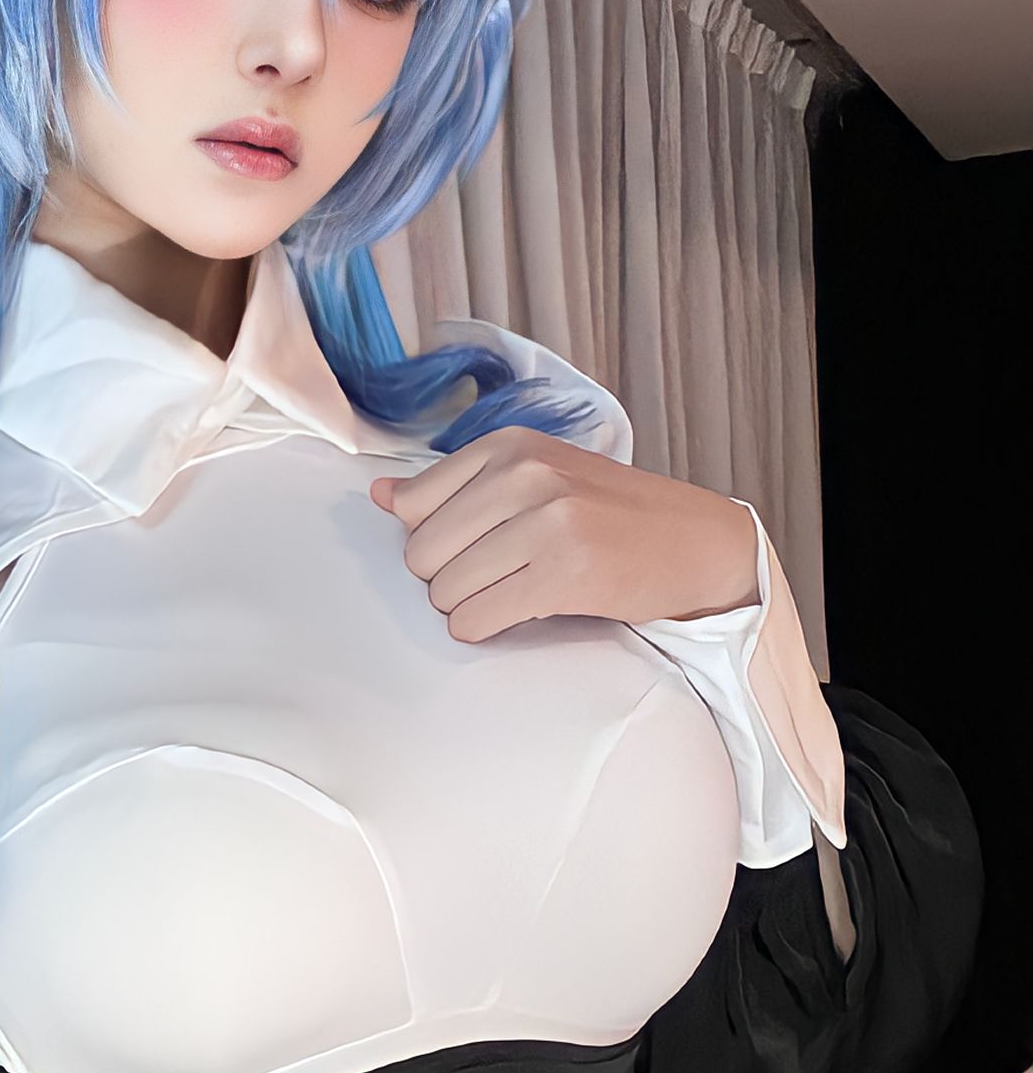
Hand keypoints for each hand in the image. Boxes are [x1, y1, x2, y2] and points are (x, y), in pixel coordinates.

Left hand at [369, 428, 759, 643]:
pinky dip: (482, 626)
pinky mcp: (564, 574)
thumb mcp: (532, 476)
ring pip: (445, 590)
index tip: (468, 545)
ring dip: (466, 605)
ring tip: (509, 591)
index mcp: (508, 446)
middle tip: (492, 575)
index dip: (431, 538)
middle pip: (421, 552)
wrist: (693, 540)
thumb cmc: (606, 512)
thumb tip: (379, 496)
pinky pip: (477, 618)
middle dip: (445, 576)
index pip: (412, 504)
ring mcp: (547, 523)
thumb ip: (455, 487)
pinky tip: (512, 613)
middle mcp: (524, 475)